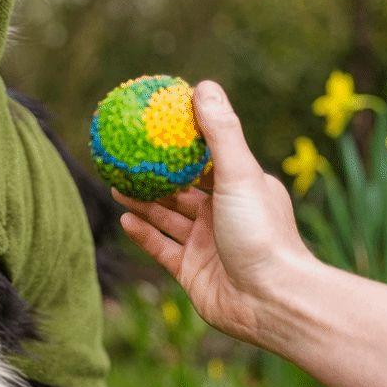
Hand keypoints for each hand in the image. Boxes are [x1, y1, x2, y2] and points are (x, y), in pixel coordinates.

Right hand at [114, 81, 312, 343]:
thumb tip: (203, 85)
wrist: (271, 300)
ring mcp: (206, 245)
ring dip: (143, 202)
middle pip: (182, 190)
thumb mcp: (239, 174)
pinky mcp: (191, 272)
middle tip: (126, 157)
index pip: (207, 158)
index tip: (157, 124)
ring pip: (167, 218)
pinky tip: (124, 219)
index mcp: (240, 189)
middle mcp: (223, 216)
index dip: (183, 142)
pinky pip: (160, 248)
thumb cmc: (261, 232)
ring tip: (116, 185)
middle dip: (155, 175)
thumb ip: (220, 131)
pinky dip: (143, 233)